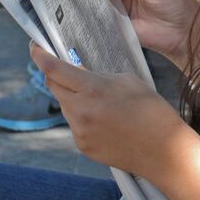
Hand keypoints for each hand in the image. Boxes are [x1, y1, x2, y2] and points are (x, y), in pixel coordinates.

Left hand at [30, 42, 185, 176]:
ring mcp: (80, 132)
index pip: (54, 69)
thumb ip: (97, 76)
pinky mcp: (83, 147)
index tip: (35, 47)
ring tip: (102, 103)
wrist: (165, 152)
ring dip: (73, 98)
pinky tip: (106, 121)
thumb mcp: (127, 81)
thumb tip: (77, 74)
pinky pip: (75, 125)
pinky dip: (83, 118)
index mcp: (92, 89)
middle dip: (58, 76)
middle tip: (73, 73)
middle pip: (53, 87)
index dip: (40, 56)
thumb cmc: (152, 111)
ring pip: (64, 106)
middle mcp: (80, 111)